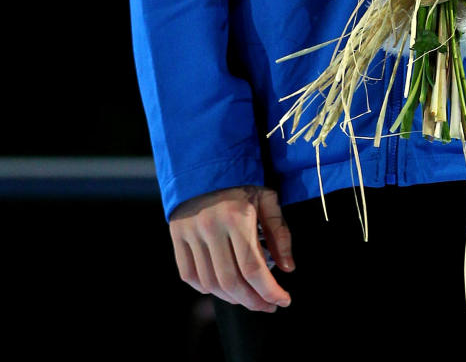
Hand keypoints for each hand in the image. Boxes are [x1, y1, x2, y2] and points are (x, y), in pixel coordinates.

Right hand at [169, 184, 294, 312]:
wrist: (205, 161)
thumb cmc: (242, 180)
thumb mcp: (267, 198)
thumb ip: (279, 232)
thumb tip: (288, 268)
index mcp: (236, 217)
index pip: (253, 268)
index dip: (270, 291)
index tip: (283, 301)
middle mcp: (211, 227)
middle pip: (231, 281)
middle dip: (254, 300)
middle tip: (268, 305)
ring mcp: (190, 233)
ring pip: (210, 283)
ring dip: (232, 298)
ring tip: (249, 298)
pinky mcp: (177, 237)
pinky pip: (189, 275)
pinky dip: (207, 288)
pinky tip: (223, 288)